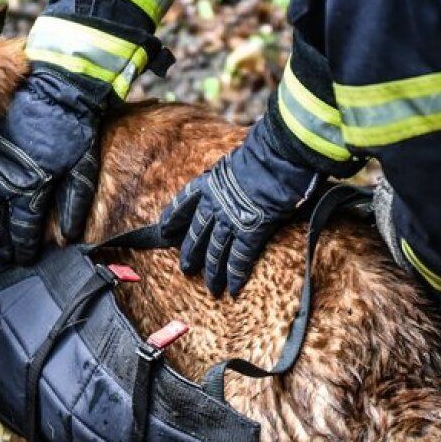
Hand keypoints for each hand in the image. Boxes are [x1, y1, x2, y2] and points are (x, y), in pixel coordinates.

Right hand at [0, 67, 109, 265]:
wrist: (53, 90)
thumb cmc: (73, 128)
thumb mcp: (81, 167)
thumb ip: (73, 203)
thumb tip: (69, 235)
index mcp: (32, 189)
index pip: (23, 229)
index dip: (23, 247)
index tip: (23, 258)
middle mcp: (7, 183)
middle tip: (0, 259)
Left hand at [160, 117, 321, 296]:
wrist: (276, 159)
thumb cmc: (263, 154)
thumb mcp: (236, 161)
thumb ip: (230, 175)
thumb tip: (234, 178)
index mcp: (209, 183)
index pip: (184, 202)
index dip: (173, 217)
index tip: (164, 229)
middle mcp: (214, 204)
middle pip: (197, 234)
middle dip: (191, 253)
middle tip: (185, 269)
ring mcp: (230, 219)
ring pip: (216, 250)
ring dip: (213, 271)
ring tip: (210, 287)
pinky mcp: (250, 231)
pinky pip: (239, 256)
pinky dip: (236, 273)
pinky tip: (232, 287)